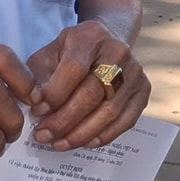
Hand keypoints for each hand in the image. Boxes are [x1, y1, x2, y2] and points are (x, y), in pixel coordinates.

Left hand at [27, 21, 149, 150]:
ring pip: (109, 112)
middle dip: (64, 120)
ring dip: (81, 134)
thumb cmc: (72, 52)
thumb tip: (36, 104)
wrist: (106, 42)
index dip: (55, 95)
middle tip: (44, 136)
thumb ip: (39, 76)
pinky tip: (84, 143)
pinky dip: (104, 136)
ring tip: (59, 144)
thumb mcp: (50, 53)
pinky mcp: (143, 90)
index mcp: (91, 36)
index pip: (74, 69)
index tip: (37, 112)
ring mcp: (135, 72)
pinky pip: (126, 121)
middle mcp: (118, 52)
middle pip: (92, 94)